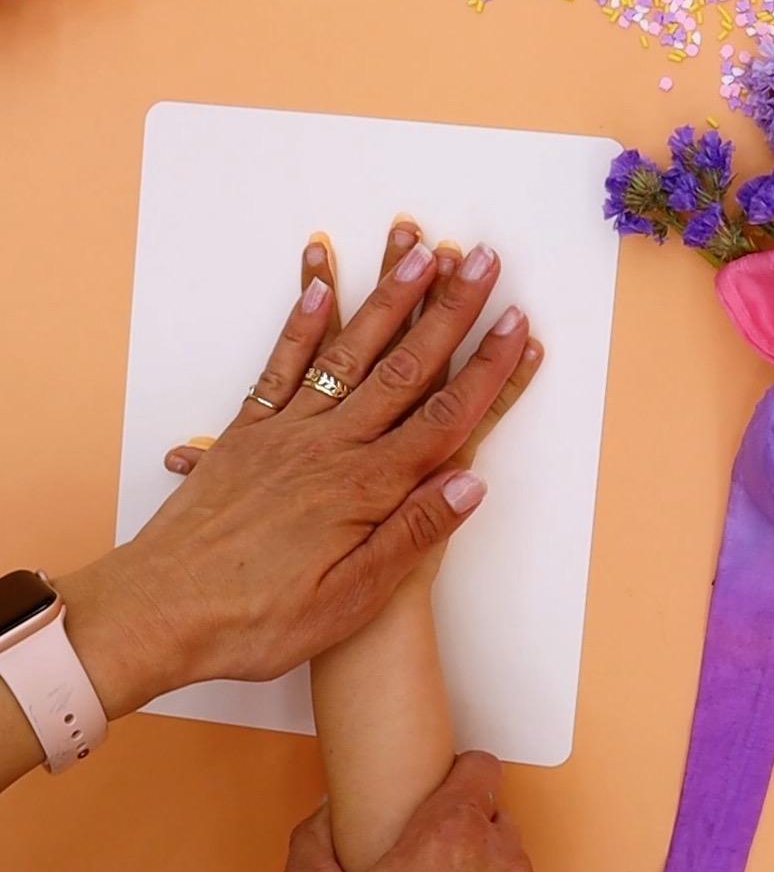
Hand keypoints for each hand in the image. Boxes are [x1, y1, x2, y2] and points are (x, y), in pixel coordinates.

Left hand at [59, 221, 537, 718]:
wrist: (156, 612)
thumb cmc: (255, 622)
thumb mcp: (347, 599)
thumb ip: (410, 536)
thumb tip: (469, 482)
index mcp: (363, 489)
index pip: (443, 418)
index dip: (487, 370)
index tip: (519, 325)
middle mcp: (329, 447)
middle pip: (405, 367)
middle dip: (451, 310)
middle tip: (484, 260)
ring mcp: (286, 432)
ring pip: (349, 352)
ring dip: (388, 298)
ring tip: (418, 250)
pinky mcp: (247, 433)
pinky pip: (282, 366)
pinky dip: (303, 323)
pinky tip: (320, 286)